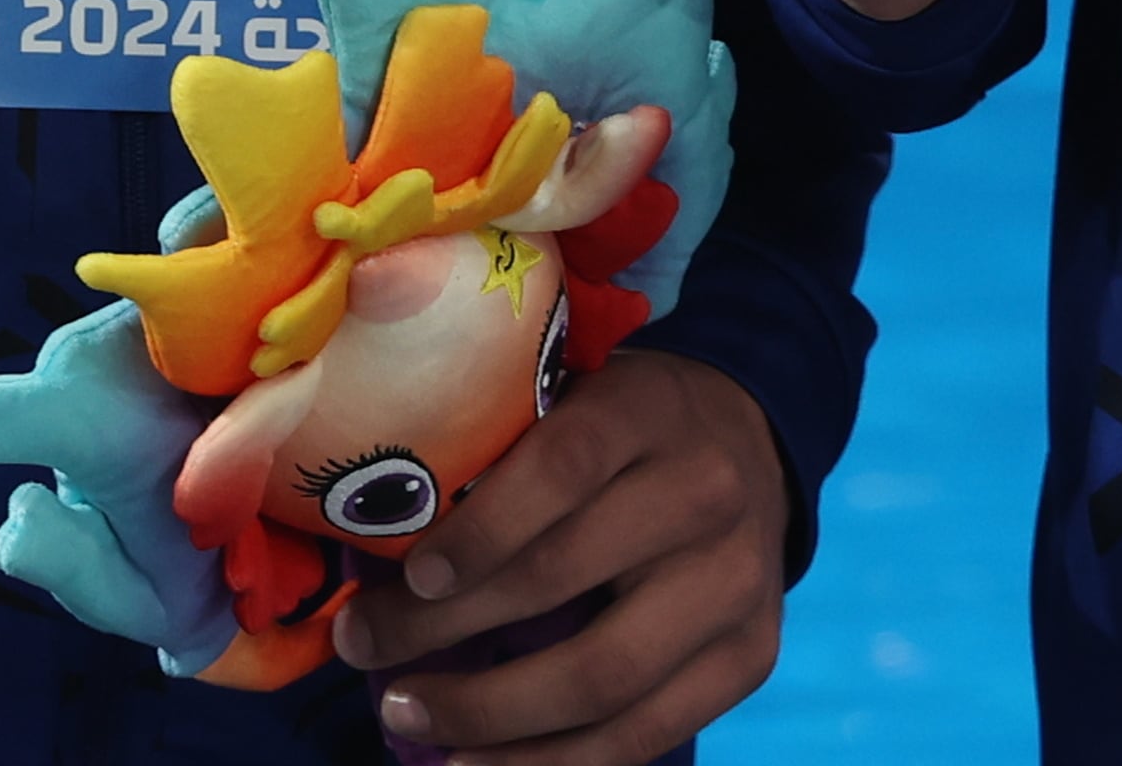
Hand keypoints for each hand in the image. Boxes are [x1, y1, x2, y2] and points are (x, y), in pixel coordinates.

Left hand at [333, 350, 786, 763]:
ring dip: (491, 716)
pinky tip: (482, 765)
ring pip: (603, 678)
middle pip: (566, 580)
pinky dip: (555, 763)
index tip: (412, 573)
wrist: (755, 443)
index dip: (483, 528)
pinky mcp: (749, 660)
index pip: (564, 467)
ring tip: (409, 719)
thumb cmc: (629, 424)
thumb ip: (508, 442)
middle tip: (367, 647)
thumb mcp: (580, 393)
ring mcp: (736, 586)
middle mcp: (704, 493)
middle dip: (449, 629)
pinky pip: (644, 734)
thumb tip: (379, 519)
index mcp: (650, 412)